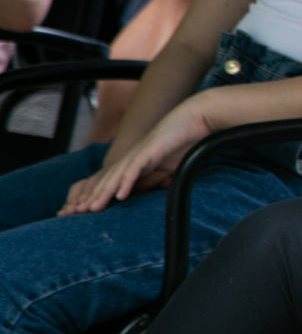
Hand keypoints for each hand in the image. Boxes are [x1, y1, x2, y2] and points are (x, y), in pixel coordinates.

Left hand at [57, 97, 215, 213]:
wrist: (193, 120)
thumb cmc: (182, 142)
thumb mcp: (168, 166)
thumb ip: (158, 178)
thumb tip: (155, 192)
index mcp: (134, 163)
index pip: (112, 182)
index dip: (98, 195)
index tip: (87, 212)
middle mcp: (132, 158)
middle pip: (107, 180)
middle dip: (92, 196)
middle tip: (77, 213)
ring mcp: (139, 154)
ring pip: (116, 176)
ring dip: (103, 193)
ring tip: (92, 208)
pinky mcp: (150, 151)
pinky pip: (135, 169)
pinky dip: (126, 182)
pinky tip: (120, 196)